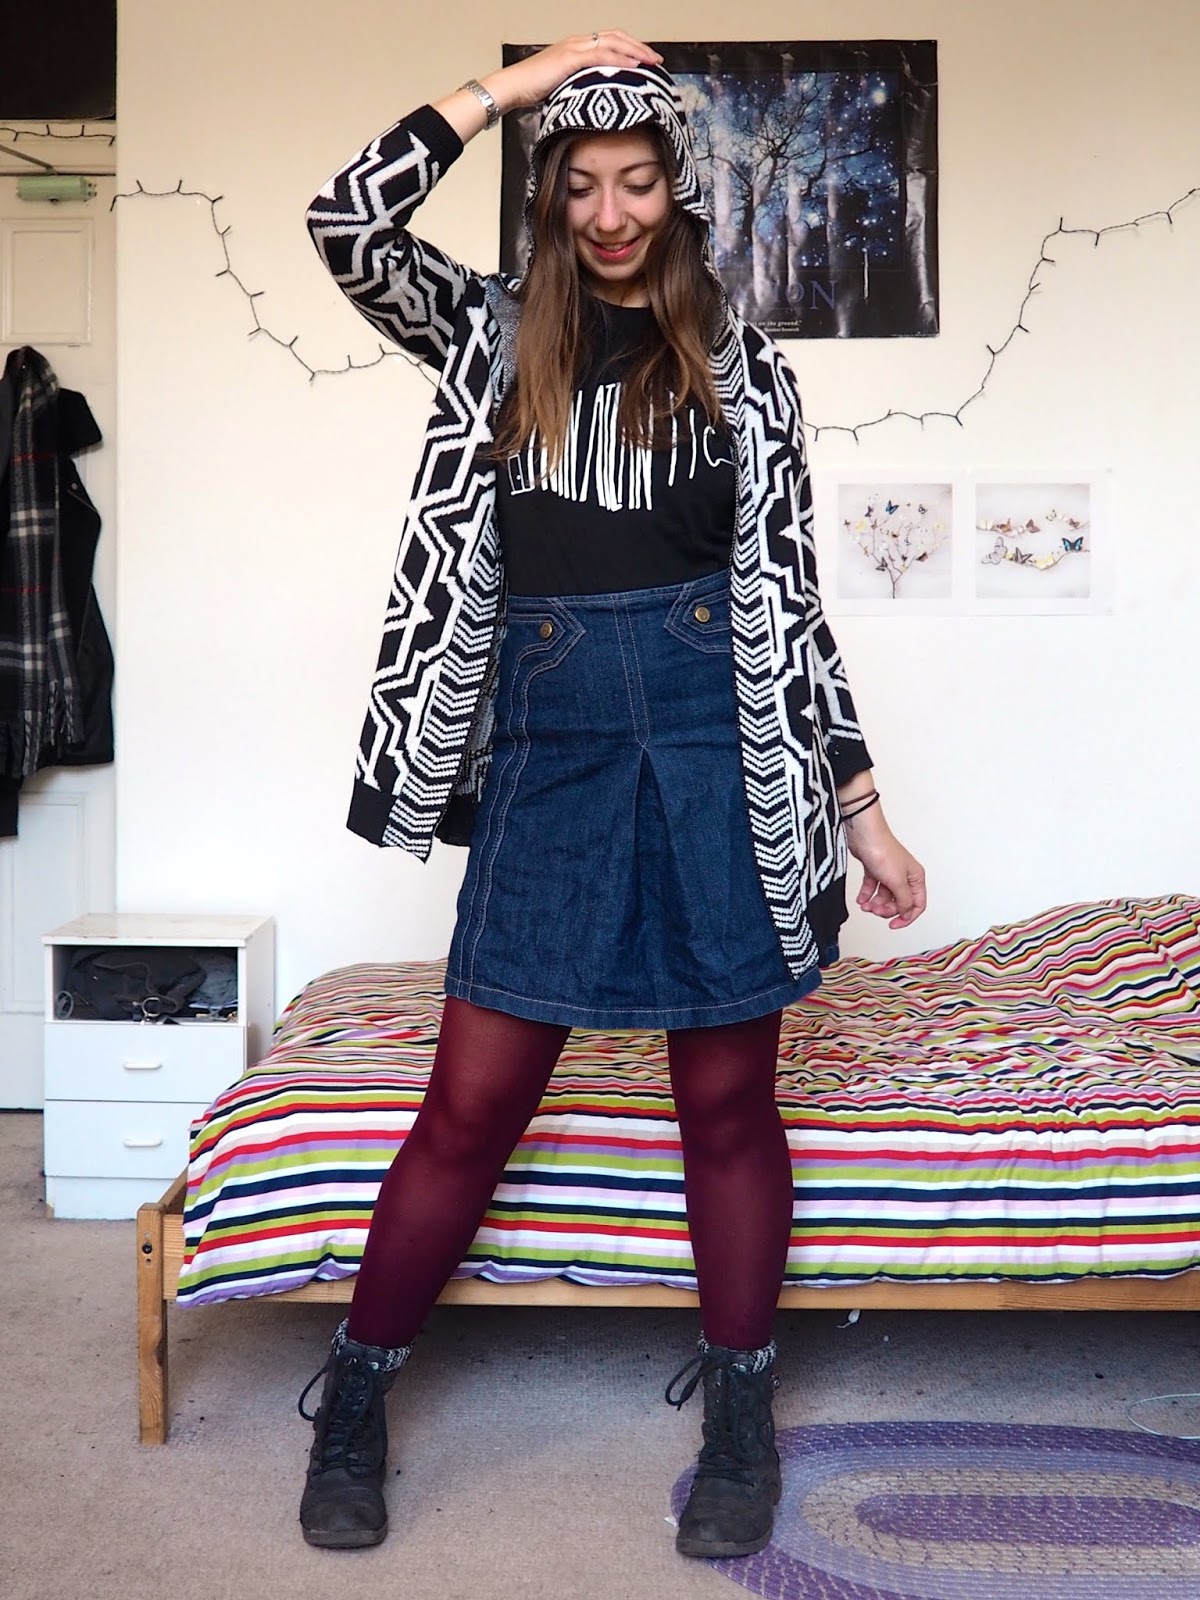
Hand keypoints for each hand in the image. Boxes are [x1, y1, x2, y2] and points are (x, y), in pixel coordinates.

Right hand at [493, 31, 663, 112]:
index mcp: (576, 47)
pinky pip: (601, 55)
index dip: (630, 48)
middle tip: (656, 60)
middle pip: (616, 37)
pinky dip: (620, 60)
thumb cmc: (531, 90)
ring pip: (612, 42)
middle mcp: (577, 42)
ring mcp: (574, 48)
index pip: (609, 41)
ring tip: (651, 62)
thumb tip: (593, 100)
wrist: (512, 87)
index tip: (645, 60)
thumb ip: (578, 87)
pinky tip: (634, 67)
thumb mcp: (561, 87)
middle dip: (639, 47)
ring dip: (635, 51)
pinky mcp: (570, 58)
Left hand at [843, 812, 926, 929]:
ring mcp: (889, 873)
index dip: (906, 917)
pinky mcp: (875, 869)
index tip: (894, 924)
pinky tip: (861, 899)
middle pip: (899, 902)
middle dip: (886, 909)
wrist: (864, 835)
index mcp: (915, 878)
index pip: (917, 904)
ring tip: (865, 905)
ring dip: (875, 904)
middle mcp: (904, 876)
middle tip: (875, 910)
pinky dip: (867, 895)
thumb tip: (907, 913)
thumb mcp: (897, 882)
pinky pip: (873, 888)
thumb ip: (904, 901)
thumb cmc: (883, 852)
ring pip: (885, 896)